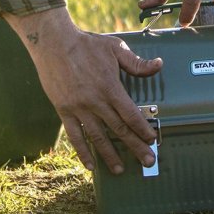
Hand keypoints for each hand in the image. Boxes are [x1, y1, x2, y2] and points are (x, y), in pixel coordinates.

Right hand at [4, 7, 161, 173]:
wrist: (55, 43)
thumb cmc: (87, 44)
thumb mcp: (115, 48)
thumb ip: (137, 62)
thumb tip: (159, 65)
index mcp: (110, 87)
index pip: (131, 114)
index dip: (143, 129)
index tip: (152, 140)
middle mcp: (96, 101)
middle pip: (119, 129)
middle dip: (135, 147)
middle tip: (148, 162)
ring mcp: (79, 108)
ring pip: (98, 137)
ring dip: (110, 155)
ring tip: (120, 169)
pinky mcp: (64, 110)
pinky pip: (74, 135)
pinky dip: (82, 151)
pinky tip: (90, 165)